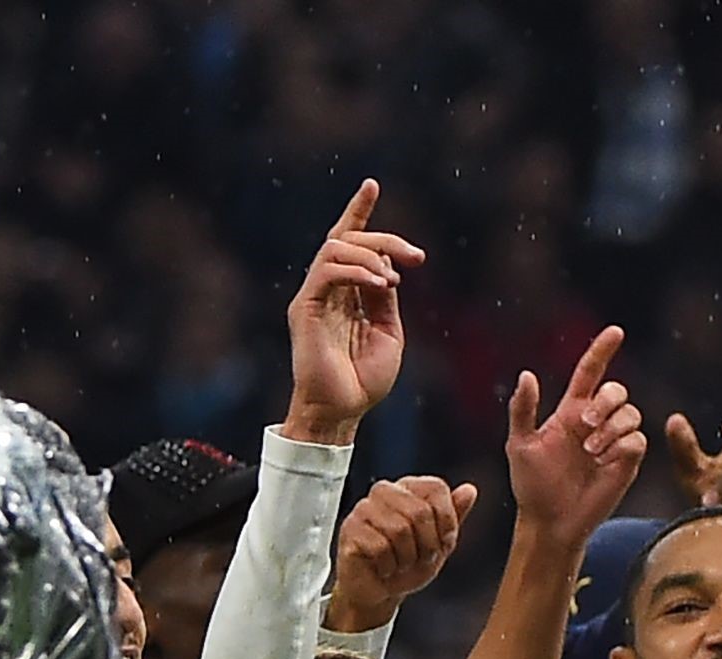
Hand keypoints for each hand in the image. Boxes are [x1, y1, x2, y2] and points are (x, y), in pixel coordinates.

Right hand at [281, 181, 421, 441]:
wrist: (342, 410)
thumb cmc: (365, 380)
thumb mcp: (388, 332)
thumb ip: (385, 298)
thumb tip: (390, 270)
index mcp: (347, 292)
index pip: (349, 241)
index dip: (359, 212)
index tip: (372, 185)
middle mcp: (327, 288)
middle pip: (348, 239)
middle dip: (384, 239)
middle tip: (416, 257)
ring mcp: (314, 296)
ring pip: (335, 248)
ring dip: (371, 256)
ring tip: (393, 280)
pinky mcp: (304, 307)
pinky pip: (327, 271)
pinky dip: (356, 271)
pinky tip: (381, 285)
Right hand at [324, 473, 476, 630]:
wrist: (381, 592)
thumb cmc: (408, 564)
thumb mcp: (439, 542)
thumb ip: (454, 516)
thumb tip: (470, 490)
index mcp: (408, 489)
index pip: (436, 488)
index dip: (446, 521)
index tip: (442, 542)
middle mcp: (384, 492)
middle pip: (419, 511)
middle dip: (428, 545)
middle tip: (419, 558)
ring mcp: (363, 509)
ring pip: (399, 530)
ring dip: (407, 558)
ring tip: (400, 563)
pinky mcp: (350, 530)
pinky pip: (380, 547)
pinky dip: (389, 566)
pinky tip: (384, 567)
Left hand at [506, 327, 646, 533]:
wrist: (550, 521)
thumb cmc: (531, 485)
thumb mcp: (519, 444)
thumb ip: (523, 409)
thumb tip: (527, 374)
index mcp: (571, 411)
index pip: (590, 372)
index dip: (603, 350)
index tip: (616, 331)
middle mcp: (596, 423)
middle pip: (617, 391)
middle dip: (606, 402)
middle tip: (584, 425)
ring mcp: (614, 442)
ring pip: (631, 414)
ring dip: (610, 428)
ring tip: (591, 451)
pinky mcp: (628, 463)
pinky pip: (638, 440)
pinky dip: (621, 446)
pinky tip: (603, 462)